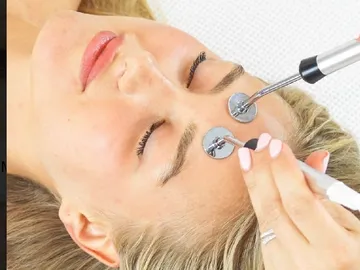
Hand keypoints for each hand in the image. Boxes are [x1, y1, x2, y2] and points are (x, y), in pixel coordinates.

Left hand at [238, 133, 359, 269]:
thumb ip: (330, 196)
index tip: (276, 146)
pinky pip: (264, 227)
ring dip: (254, 182)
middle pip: (273, 206)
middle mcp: (306, 260)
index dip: (284, 170)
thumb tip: (314, 159)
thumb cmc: (353, 258)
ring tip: (248, 156)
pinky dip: (260, 201)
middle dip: (262, 170)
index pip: (300, 202)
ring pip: (263, 215)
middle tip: (258, 144)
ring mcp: (285, 265)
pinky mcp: (273, 265)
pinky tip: (257, 182)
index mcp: (336, 250)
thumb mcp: (354, 228)